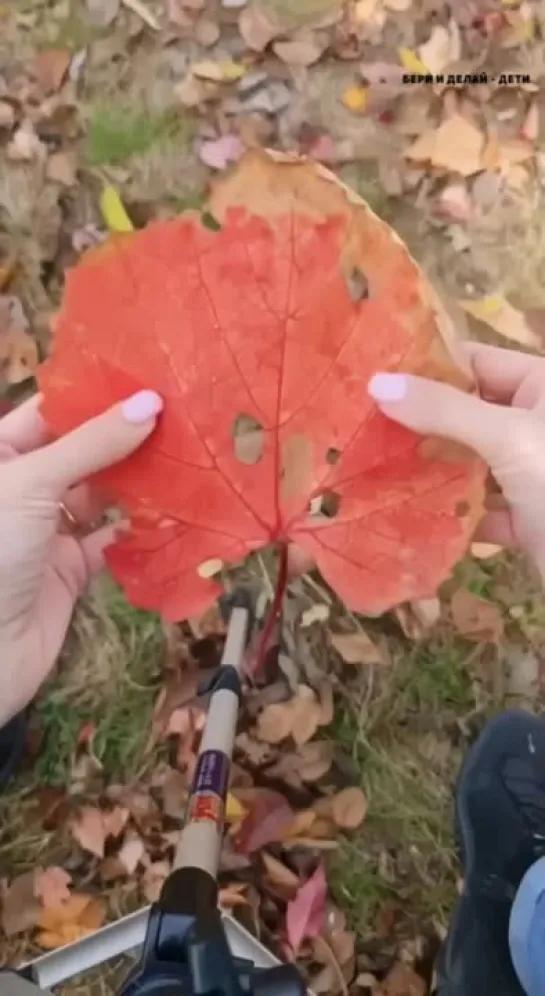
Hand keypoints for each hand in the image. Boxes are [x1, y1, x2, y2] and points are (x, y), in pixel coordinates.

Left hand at [0, 390, 161, 725]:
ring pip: (102, 494)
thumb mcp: (32, 484)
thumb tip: (149, 402)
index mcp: (0, 455)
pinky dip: (141, 528)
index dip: (96, 394)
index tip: (148, 376)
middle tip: (183, 413)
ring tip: (187, 455)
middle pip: (83, 451)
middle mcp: (24, 487)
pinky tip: (175, 511)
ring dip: (140, 480)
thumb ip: (92, 444)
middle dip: (127, 436)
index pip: (52, 412)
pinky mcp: (71, 570)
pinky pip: (112, 540)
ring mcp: (48, 530)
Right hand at [368, 341, 544, 576]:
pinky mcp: (530, 518)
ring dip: (431, 468)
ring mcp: (534, 472)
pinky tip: (409, 513)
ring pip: (472, 461)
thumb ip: (444, 409)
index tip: (371, 376)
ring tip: (372, 465)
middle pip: (469, 412)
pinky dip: (452, 512)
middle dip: (421, 422)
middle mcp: (539, 423)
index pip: (476, 361)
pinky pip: (482, 507)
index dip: (427, 367)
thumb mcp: (508, 437)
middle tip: (360, 424)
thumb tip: (377, 383)